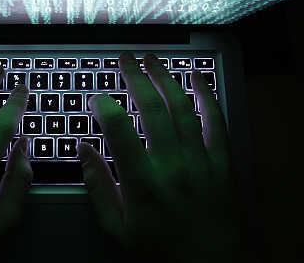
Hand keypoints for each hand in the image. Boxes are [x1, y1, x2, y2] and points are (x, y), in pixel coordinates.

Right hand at [79, 52, 241, 260]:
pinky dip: (207, 96)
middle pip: (153, 110)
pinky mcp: (221, 162)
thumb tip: (83, 149)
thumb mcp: (118, 227)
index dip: (105, 107)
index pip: (119, 132)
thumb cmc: (158, 247)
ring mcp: (200, 161)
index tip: (96, 97)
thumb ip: (98, 185)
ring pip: (183, 109)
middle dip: (135, 78)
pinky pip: (216, 122)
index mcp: (142, 183)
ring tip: (152, 59)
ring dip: (166, 79)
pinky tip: (197, 77)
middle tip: (124, 59)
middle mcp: (172, 166)